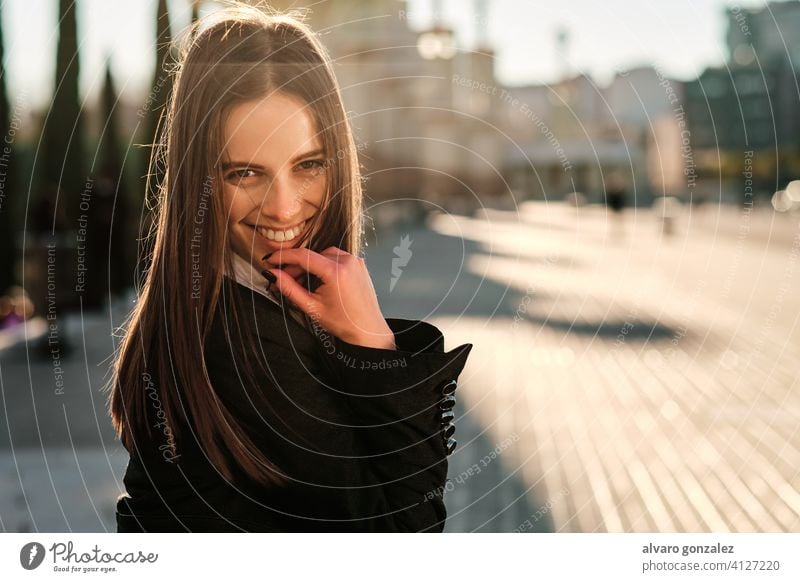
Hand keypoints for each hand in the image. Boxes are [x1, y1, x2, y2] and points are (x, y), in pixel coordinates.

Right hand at [261, 247, 396, 349]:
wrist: (367, 331)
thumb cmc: (343, 322)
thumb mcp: (311, 307)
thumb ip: (289, 288)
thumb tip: (273, 274)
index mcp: (336, 272)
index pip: (303, 256)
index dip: (283, 256)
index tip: (270, 259)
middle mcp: (348, 262)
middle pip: (313, 255)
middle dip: (296, 265)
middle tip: (284, 277)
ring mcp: (356, 262)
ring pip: (324, 255)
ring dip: (311, 264)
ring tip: (302, 281)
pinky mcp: (359, 264)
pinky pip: (336, 258)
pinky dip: (324, 264)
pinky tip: (318, 278)